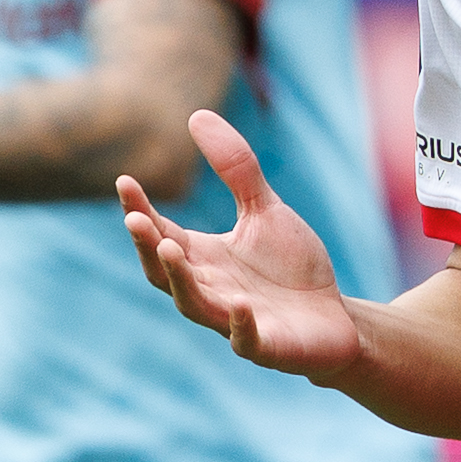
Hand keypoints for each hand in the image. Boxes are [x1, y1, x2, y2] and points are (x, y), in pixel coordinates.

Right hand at [118, 110, 361, 378]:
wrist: (335, 318)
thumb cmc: (292, 267)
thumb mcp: (264, 209)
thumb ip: (235, 169)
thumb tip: (196, 115)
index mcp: (203, 258)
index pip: (160, 233)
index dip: (140, 211)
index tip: (125, 180)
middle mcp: (210, 290)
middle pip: (165, 272)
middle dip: (148, 247)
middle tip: (135, 219)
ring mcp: (233, 321)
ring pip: (194, 305)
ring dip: (180, 279)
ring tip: (169, 247)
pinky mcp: (266, 346)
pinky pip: (246, 340)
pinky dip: (240, 325)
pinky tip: (240, 305)